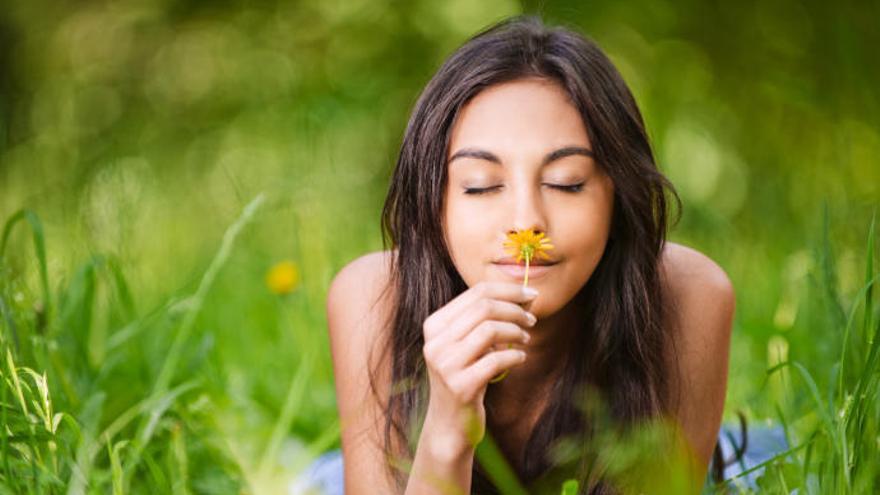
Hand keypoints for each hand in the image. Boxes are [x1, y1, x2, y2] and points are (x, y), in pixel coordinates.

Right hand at [421, 281, 536, 449]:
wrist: (449, 423)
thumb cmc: (465, 376)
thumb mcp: (466, 344)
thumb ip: (485, 319)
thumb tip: (526, 295)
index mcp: (434, 325)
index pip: (476, 292)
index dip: (509, 290)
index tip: (531, 295)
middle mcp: (435, 342)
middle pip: (484, 307)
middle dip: (515, 309)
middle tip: (532, 320)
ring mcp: (445, 365)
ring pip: (490, 330)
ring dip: (516, 332)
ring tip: (525, 339)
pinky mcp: (460, 386)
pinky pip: (497, 360)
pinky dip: (515, 355)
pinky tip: (520, 358)